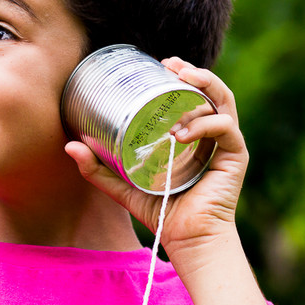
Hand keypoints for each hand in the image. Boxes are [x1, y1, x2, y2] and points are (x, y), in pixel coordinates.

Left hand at [66, 56, 249, 273]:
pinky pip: (224, 128)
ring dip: (202, 87)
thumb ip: (98, 169)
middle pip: (209, 91)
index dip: (180, 75)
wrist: (188, 239)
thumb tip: (69, 146)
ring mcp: (226, 143)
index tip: (161, 64)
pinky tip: (182, 132)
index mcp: (192, 134)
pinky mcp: (235, 156)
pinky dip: (204, 123)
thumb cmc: (161, 212)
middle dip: (193, 71)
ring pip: (222, 101)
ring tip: (180, 83)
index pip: (191, 96)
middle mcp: (212, 134)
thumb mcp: (123, 186)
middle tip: (170, 66)